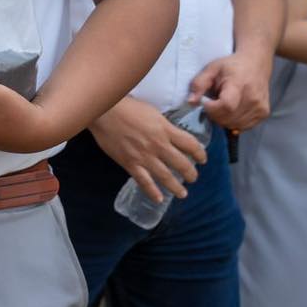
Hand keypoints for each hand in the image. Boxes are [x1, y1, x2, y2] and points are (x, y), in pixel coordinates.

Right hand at [89, 96, 206, 202]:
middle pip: (182, 163)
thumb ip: (163, 125)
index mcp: (165, 129)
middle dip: (190, 173)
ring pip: (166, 176)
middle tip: (193, 178)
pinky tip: (159, 199)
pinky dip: (152, 192)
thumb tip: (171, 133)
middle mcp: (159, 145)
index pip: (190, 144)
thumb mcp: (152, 112)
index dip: (200, 153)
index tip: (202, 159)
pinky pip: (144, 181)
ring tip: (182, 193)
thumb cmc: (127, 107)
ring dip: (176, 187)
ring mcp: (144, 156)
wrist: (104, 112)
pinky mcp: (130, 163)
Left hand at [189, 51, 271, 130]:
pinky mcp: (264, 113)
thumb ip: (199, 84)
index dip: (212, 108)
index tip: (206, 102)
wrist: (255, 64)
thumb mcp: (211, 69)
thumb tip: (191, 102)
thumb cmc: (231, 66)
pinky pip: (243, 126)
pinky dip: (233, 122)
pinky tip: (231, 110)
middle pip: (228, 118)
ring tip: (222, 105)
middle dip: (214, 115)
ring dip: (223, 119)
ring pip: (234, 125)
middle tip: (212, 103)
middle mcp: (253, 97)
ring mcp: (260, 107)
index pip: (226, 106)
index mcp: (239, 84)